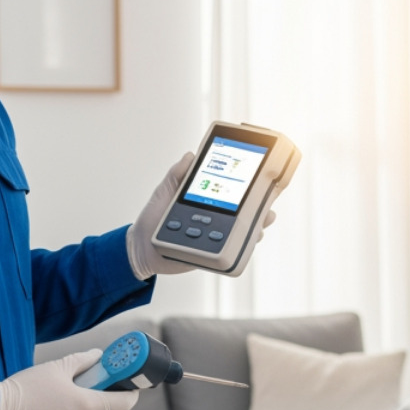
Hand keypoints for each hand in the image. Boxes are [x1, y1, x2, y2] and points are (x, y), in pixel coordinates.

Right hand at [0, 350, 139, 409]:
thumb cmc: (26, 389)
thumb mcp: (57, 367)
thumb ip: (83, 361)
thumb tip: (99, 356)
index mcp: (88, 406)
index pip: (125, 404)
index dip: (130, 393)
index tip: (127, 385)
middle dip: (111, 403)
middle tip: (100, 389)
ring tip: (75, 401)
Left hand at [126, 152, 278, 278]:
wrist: (141, 247)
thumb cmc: (151, 218)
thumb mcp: (163, 191)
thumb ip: (176, 174)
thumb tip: (190, 155)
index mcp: (206, 202)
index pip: (231, 193)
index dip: (247, 187)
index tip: (260, 178)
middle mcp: (214, 220)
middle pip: (243, 214)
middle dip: (260, 209)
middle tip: (269, 204)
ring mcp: (213, 237)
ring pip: (241, 233)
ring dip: (256, 227)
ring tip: (263, 221)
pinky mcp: (209, 253)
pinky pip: (229, 251)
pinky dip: (242, 246)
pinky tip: (250, 239)